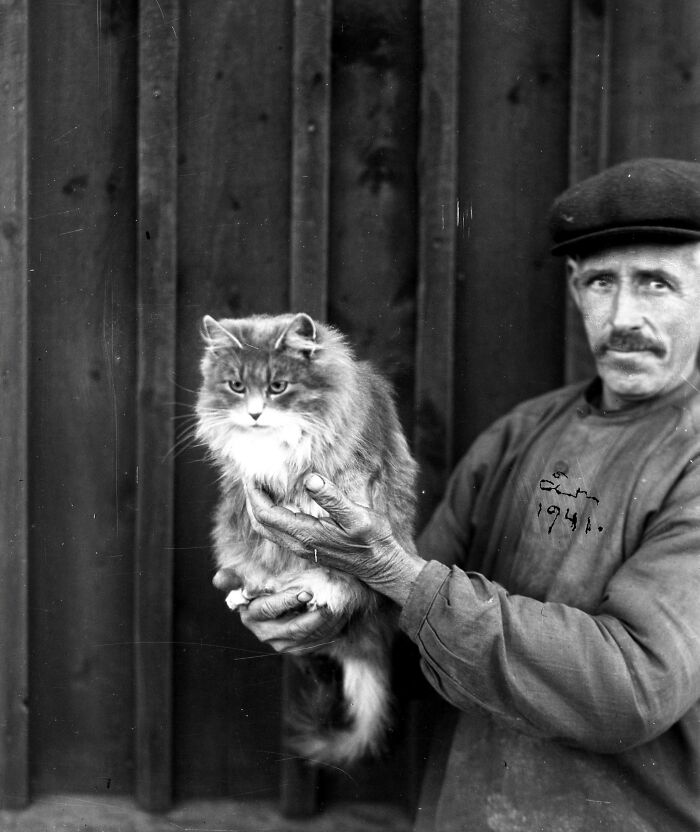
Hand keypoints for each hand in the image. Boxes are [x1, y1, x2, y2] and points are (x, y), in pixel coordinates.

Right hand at [240, 588, 347, 653]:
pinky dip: (330, 631)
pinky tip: (340, 618)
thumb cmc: (262, 589)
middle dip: (314, 616)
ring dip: (326, 623)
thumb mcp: (246, 581)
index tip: (307, 591)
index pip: (270, 609)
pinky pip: (316, 643)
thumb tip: (217, 578)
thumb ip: (233, 579)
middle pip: (293, 628)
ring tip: (339, 608)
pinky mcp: (296, 649)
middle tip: (329, 603)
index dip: (288, 600)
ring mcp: (281, 644)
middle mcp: (264, 633)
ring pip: (307, 637)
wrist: (275, 609)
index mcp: (251, 615)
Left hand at [245, 474, 424, 605]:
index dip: (254, 492)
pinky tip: (277, 499)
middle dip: (251, 498)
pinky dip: (269, 514)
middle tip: (250, 475)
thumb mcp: (357, 516)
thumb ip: (332, 498)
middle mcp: (297, 544)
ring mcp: (300, 548)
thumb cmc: (373, 540)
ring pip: (266, 529)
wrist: (381, 566)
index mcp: (305, 534)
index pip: (265, 513)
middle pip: (259, 522)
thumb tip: (310, 479)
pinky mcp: (306, 548)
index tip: (252, 472)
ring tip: (260, 484)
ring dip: (258, 506)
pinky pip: (277, 531)